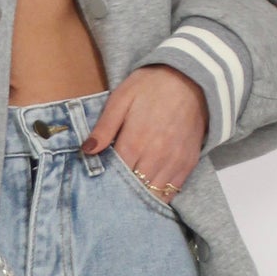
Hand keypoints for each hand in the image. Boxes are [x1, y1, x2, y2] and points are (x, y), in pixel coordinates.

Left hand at [80, 65, 208, 197]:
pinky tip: (150, 192)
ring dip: (141, 196)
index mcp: (134, 143)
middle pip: (134, 189)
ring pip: (153, 194)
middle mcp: (155, 158)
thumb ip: (104, 127)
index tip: (99, 183)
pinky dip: (160, 195)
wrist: (190, 79)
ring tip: (130, 194)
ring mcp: (174, 162)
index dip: (106, 181)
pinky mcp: (189, 163)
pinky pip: (172, 191)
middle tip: (113, 192)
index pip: (116, 176)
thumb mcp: (121, 99)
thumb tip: (87, 150)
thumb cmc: (150, 87)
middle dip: (122, 192)